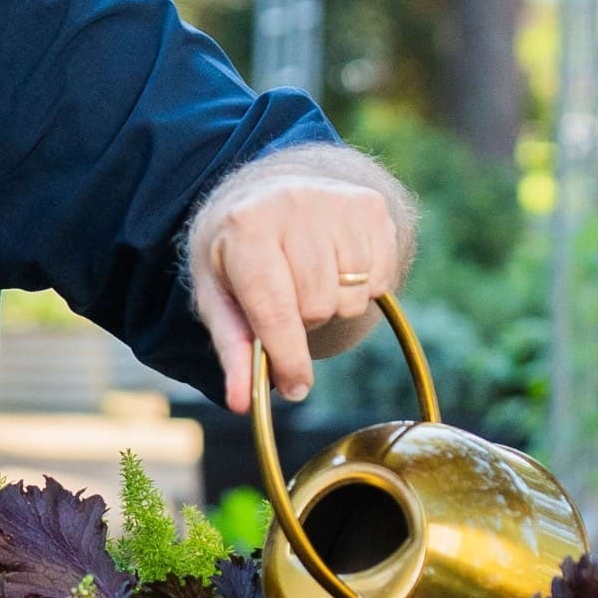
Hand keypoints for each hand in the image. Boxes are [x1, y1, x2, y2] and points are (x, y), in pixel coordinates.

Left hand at [188, 148, 410, 414]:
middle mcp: (292, 206)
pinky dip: (360, 288)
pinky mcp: (370, 206)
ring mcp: (336, 201)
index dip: (288, 357)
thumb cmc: (235, 256)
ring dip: (331, 304)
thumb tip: (241, 403)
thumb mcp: (218, 297)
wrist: (263, 193)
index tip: (295, 389)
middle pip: (318, 307)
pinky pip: (380, 280)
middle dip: (302, 320)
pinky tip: (333, 265)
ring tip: (306, 278)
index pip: (275, 309)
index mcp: (245, 227)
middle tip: (285, 299)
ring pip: (352, 297)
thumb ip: (232, 350)